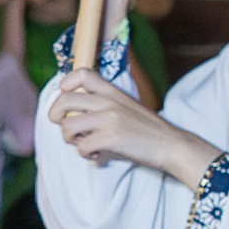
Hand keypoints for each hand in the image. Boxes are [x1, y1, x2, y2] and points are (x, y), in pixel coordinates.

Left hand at [40, 71, 216, 183]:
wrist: (171, 145)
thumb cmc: (147, 130)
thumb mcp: (126, 106)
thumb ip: (104, 103)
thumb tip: (74, 112)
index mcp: (111, 91)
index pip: (80, 73)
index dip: (66, 85)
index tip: (68, 100)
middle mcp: (108, 101)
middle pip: (64, 99)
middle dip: (57, 117)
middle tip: (69, 129)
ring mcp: (109, 118)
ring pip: (68, 126)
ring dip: (71, 139)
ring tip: (86, 144)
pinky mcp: (111, 137)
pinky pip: (82, 147)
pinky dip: (86, 155)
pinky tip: (98, 155)